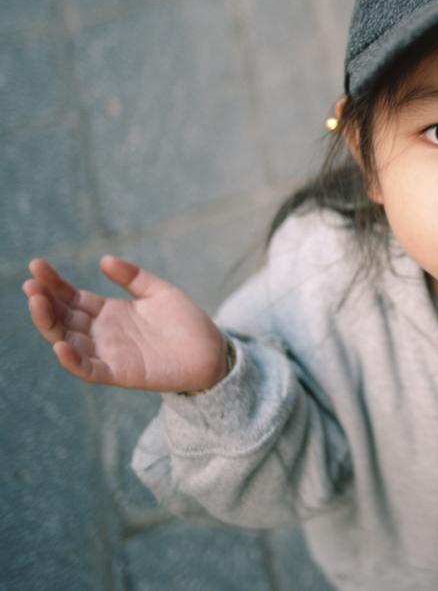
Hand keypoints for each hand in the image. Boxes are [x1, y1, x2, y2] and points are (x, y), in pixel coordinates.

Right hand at [23, 257, 228, 392]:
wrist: (212, 351)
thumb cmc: (186, 322)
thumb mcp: (159, 292)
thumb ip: (133, 276)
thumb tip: (104, 260)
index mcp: (109, 312)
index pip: (72, 297)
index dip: (53, 283)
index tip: (37, 265)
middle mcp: (102, 333)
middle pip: (63, 317)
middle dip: (44, 301)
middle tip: (31, 284)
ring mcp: (108, 354)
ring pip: (67, 341)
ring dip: (49, 324)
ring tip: (36, 303)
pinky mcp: (120, 373)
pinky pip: (89, 369)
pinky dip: (72, 360)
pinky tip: (60, 344)